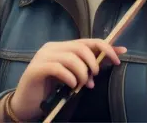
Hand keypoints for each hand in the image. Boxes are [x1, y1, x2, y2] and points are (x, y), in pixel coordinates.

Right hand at [8, 39, 126, 120]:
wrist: (26, 104)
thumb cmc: (51, 90)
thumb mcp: (74, 75)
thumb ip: (91, 64)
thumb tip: (120, 51)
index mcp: (62, 47)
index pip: (88, 41)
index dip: (106, 48)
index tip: (118, 60)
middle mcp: (51, 48)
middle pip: (81, 47)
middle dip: (93, 63)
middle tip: (94, 78)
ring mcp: (42, 57)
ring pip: (71, 57)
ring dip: (82, 73)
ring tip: (83, 85)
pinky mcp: (35, 69)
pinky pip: (58, 68)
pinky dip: (69, 77)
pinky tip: (71, 85)